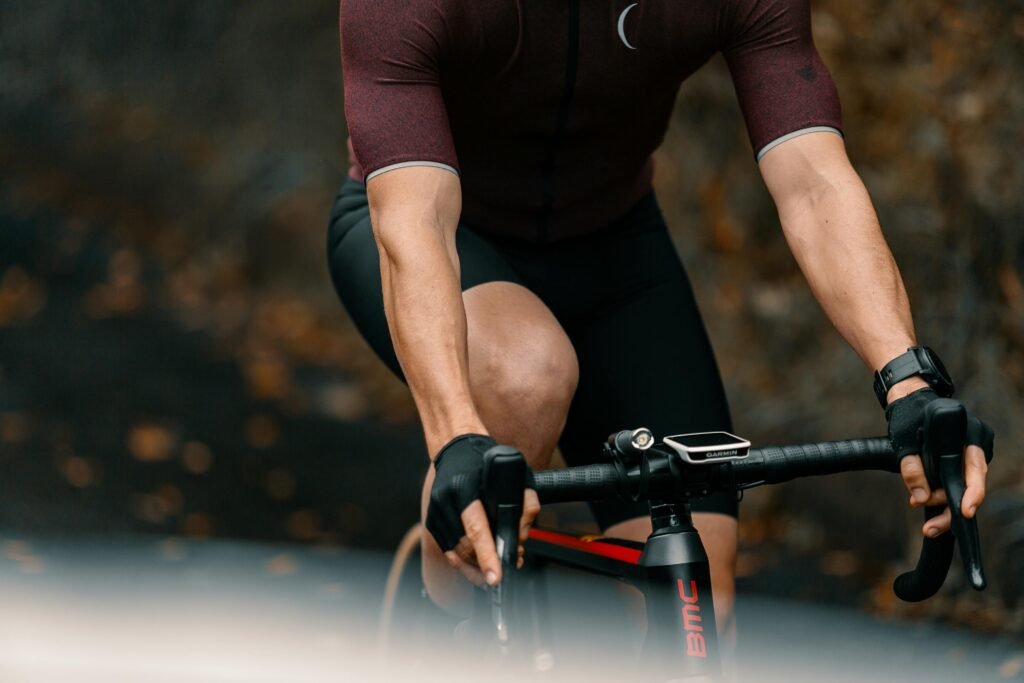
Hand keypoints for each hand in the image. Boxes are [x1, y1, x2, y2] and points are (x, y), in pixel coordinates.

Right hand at [425, 434, 538, 586]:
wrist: (455, 446)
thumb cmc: (485, 461)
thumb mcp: (516, 475)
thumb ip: (526, 506)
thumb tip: (520, 538)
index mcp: (464, 488)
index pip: (477, 529)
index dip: (487, 556)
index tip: (494, 576)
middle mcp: (445, 500)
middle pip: (465, 547)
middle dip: (485, 564)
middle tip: (506, 569)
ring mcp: (434, 511)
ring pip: (455, 553)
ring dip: (475, 565)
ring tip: (494, 565)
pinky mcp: (430, 519)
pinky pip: (447, 548)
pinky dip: (463, 558)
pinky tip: (476, 558)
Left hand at [886, 387, 993, 537]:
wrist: (910, 403)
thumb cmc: (909, 417)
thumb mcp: (904, 442)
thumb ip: (911, 469)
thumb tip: (920, 498)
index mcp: (969, 432)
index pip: (976, 468)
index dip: (973, 493)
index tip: (965, 512)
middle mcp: (978, 443)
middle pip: (972, 485)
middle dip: (950, 509)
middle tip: (930, 528)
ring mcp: (973, 453)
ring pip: (964, 487)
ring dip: (944, 503)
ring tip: (925, 518)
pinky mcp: (964, 460)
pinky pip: (959, 482)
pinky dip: (943, 494)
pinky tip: (928, 503)